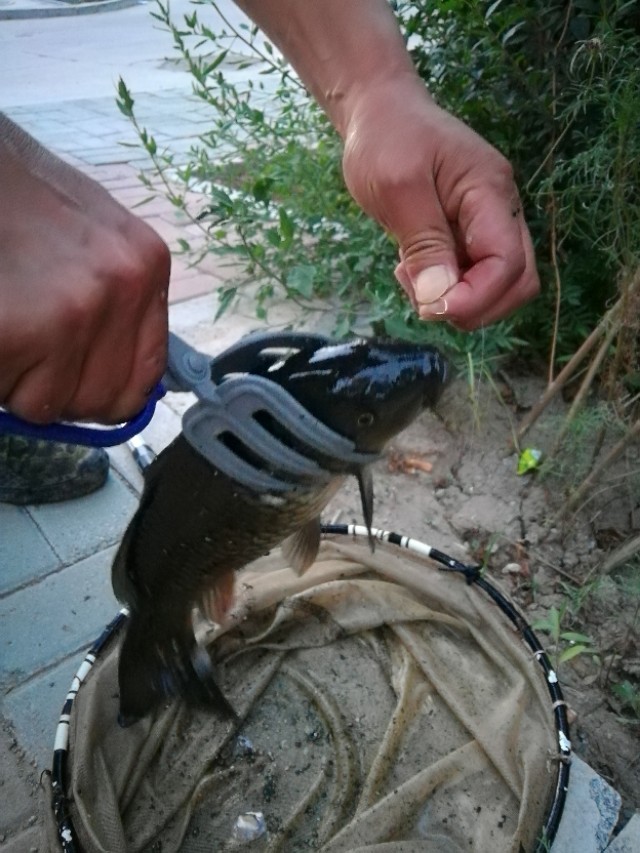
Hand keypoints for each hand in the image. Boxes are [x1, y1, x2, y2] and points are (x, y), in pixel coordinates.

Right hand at [0, 119, 169, 423]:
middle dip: (56, 390)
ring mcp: (78, 307)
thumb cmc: (13, 194)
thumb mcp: (87, 236)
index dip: (101, 389)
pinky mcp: (23, 327)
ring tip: (5, 320)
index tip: (70, 381)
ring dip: (17, 380)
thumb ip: (113, 304)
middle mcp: (126, 285)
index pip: (145, 375)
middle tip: (24, 346)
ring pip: (51, 403)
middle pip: (103, 399)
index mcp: (146, 265)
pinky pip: (10, 394)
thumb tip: (115, 373)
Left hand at [341, 76, 538, 329]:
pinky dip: (447, 287)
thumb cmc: (386, 139)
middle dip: (473, 306)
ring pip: (499, 286)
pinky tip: (413, 269)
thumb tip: (439, 299)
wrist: (380, 111)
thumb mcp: (397, 189)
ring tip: (411, 275)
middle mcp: (501, 211)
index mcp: (490, 193)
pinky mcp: (469, 234)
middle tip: (422, 294)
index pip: (509, 263)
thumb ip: (424, 244)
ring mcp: (488, 224)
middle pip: (517, 282)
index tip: (430, 306)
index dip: (475, 297)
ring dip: (458, 300)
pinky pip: (473, 277)